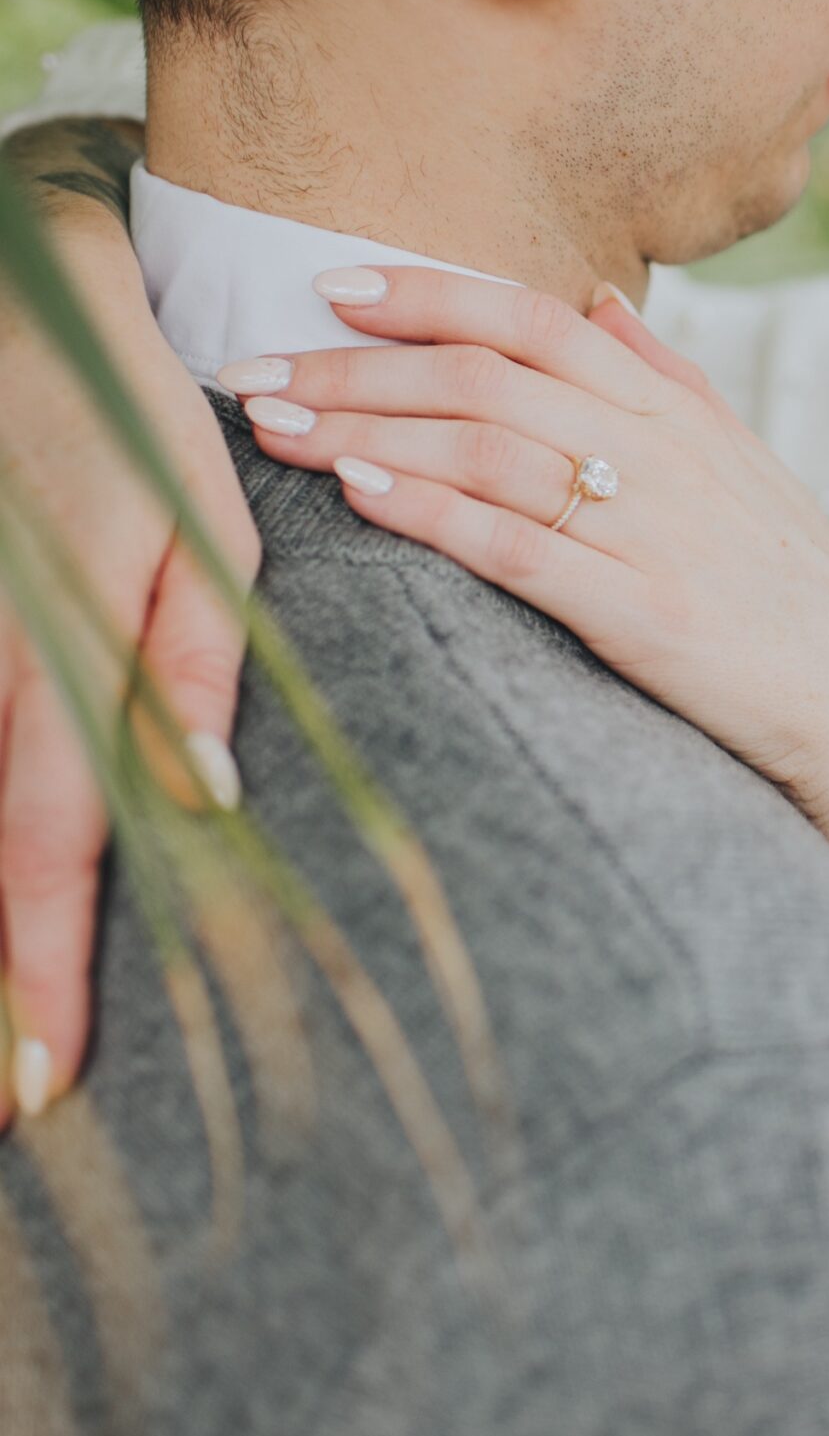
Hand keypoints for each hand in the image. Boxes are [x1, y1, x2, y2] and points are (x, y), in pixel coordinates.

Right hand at [0, 178, 259, 1122]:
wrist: (25, 321)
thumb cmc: (135, 431)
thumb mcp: (198, 534)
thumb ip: (193, 666)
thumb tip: (200, 796)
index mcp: (57, 660)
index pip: (49, 848)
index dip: (43, 971)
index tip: (45, 1084)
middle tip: (9, 1114)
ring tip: (0, 1054)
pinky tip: (1, 923)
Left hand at [231, 266, 828, 824]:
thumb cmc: (792, 587)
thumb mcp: (743, 464)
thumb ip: (667, 378)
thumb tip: (599, 300)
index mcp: (674, 411)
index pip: (534, 320)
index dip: (428, 293)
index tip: (331, 287)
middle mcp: (659, 452)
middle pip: (484, 377)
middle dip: (354, 367)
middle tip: (251, 368)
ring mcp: (652, 530)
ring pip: (486, 449)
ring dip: (368, 428)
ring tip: (275, 426)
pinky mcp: (643, 614)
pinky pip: (519, 548)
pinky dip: (434, 512)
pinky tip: (361, 493)